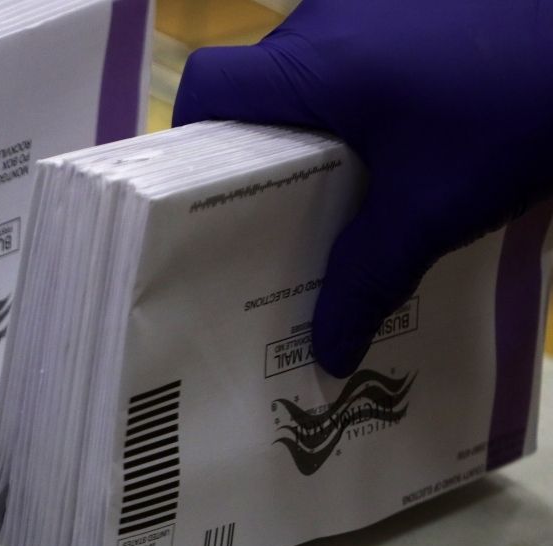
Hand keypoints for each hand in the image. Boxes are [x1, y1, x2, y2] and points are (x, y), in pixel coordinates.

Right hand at [173, 0, 552, 376]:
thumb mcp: (433, 208)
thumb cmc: (509, 113)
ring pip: (310, 71)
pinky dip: (361, 97)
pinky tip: (407, 138)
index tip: (210, 195)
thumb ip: (369, 278)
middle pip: (257, 87)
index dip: (192, 139)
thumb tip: (326, 354)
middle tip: (285, 216)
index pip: (207, 86)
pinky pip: (356, 52)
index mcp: (309, 64)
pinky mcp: (411, 2)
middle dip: (264, 150)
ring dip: (320, 124)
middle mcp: (324, 19)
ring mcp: (371, 2)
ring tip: (352, 187)